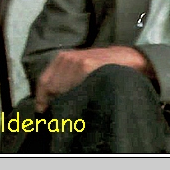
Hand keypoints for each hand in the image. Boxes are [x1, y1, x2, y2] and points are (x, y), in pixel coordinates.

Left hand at [34, 46, 149, 112]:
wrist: (127, 58)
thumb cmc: (103, 66)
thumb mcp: (81, 65)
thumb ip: (65, 78)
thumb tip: (48, 100)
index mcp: (62, 57)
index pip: (44, 81)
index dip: (42, 98)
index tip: (42, 110)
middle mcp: (67, 58)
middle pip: (52, 88)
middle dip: (56, 101)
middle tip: (65, 112)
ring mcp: (76, 61)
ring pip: (62, 90)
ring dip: (68, 100)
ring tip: (79, 105)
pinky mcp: (86, 66)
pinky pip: (75, 88)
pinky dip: (78, 96)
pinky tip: (86, 98)